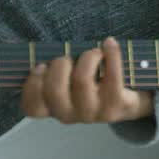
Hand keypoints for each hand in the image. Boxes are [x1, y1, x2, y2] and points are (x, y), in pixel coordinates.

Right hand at [20, 37, 153, 123]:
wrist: (127, 102)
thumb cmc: (91, 85)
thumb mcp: (69, 82)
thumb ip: (55, 70)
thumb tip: (45, 50)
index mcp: (54, 109)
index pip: (32, 107)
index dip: (32, 84)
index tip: (40, 65)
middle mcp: (70, 115)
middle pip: (55, 89)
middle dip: (60, 65)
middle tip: (69, 57)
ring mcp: (93, 113)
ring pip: (81, 81)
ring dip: (87, 58)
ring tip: (94, 53)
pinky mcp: (115, 106)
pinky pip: (111, 76)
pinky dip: (111, 54)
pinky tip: (109, 43)